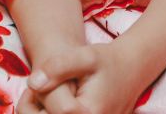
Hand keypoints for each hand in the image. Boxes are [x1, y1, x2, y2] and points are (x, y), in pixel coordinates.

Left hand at [26, 39, 149, 113]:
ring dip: (46, 112)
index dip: (36, 100)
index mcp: (89, 113)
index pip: (52, 112)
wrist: (132, 68)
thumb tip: (33, 83)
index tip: (33, 85)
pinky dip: (57, 113)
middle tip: (34, 92)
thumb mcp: (85, 56)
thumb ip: (58, 67)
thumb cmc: (108, 61)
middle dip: (38, 110)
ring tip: (45, 96)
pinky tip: (57, 102)